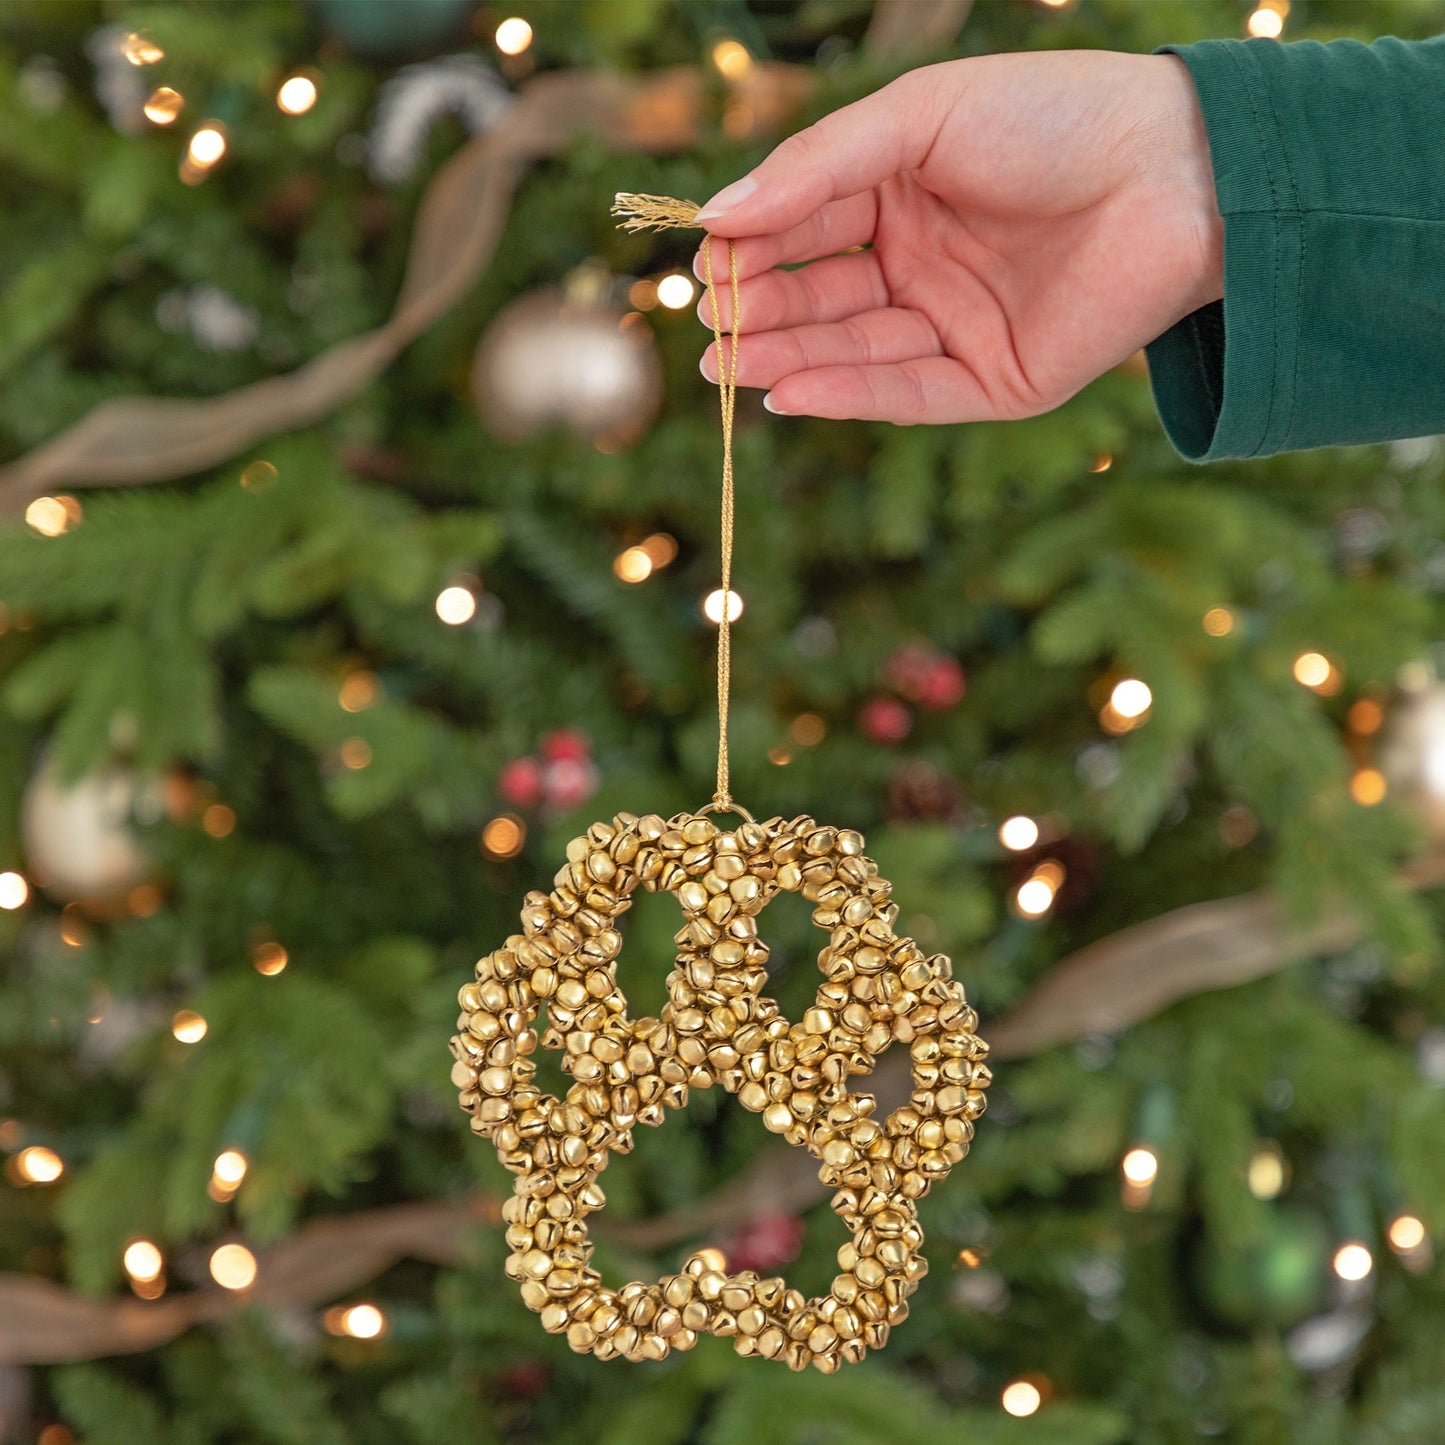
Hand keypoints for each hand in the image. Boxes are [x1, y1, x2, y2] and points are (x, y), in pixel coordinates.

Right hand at [694, 51, 1222, 424]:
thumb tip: (714, 216)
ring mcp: (956, 327)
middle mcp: (921, 264)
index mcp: (900, 193)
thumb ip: (817, 168)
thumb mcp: (919, 119)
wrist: (1179, 168)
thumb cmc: (1052, 117)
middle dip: (761, 314)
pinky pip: (908, 393)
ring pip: (854, 352)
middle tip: (708, 330)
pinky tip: (790, 390)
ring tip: (726, 367)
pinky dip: (849, 395)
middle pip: (819, 298)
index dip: (752, 247)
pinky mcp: (993, 382)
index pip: (804, 228)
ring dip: (789, 359)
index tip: (703, 264)